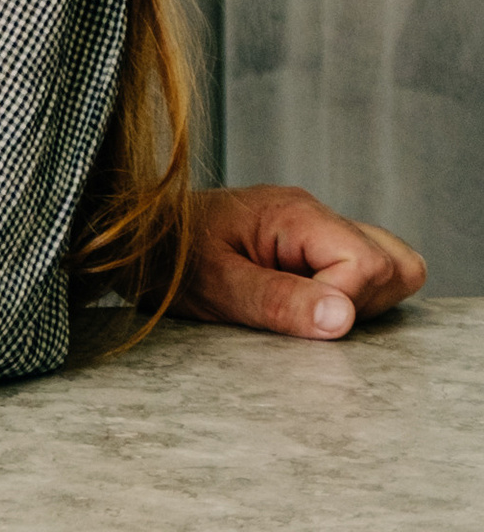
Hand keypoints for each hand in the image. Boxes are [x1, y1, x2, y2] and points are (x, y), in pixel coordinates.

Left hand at [178, 183, 428, 338]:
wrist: (136, 238)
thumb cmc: (169, 257)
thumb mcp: (215, 285)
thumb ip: (278, 301)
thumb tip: (342, 319)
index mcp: (295, 213)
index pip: (367, 263)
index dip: (342, 302)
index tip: (297, 316)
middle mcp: (314, 215)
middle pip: (394, 264)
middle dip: (364, 303)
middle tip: (305, 314)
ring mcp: (316, 230)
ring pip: (389, 267)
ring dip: (360, 302)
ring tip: (301, 309)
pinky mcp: (311, 248)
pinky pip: (361, 274)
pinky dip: (347, 298)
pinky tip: (302, 305)